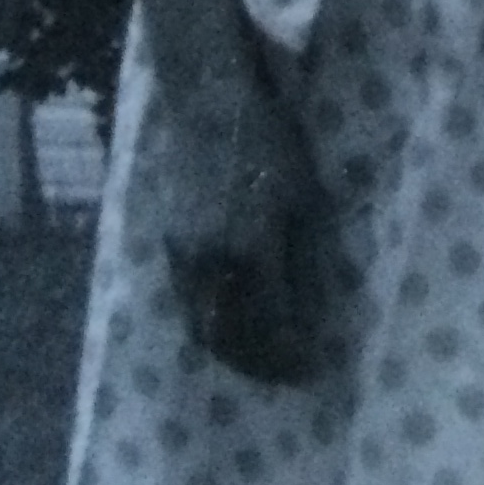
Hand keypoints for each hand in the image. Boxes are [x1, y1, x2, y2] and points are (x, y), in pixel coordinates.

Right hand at [158, 61, 328, 385]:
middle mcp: (210, 268)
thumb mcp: (308, 201)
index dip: (291, 357)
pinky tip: (234, 326)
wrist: (211, 109)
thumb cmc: (274, 147)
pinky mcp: (169, 250)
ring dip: (232, 354)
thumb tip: (314, 320)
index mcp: (251, 254)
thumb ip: (308, 266)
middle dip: (260, 366)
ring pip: (203, 329)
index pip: (271, 329)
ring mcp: (183, 261)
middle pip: (231, 342)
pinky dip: (211, 328)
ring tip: (264, 360)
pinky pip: (188, 307)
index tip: (313, 371)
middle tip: (289, 375)